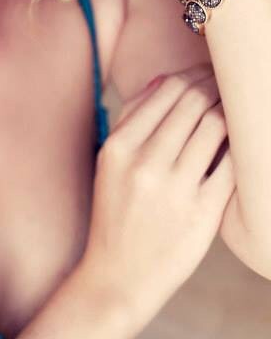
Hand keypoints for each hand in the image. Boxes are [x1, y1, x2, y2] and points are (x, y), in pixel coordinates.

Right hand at [80, 60, 234, 333]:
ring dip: (229, 111)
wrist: (118, 276)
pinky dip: (237, 147)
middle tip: (227, 84)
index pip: (167, 90)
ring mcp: (174, 190)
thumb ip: (132, 117)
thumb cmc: (117, 211)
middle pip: (193, 103)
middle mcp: (144, 164)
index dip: (194, 75)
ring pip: (215, 127)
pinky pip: (228, 165)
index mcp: (119, 146)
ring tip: (235, 108)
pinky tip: (239, 143)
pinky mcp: (201, 214)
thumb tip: (165, 79)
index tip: (207, 73)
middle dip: (215, 86)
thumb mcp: (110, 162)